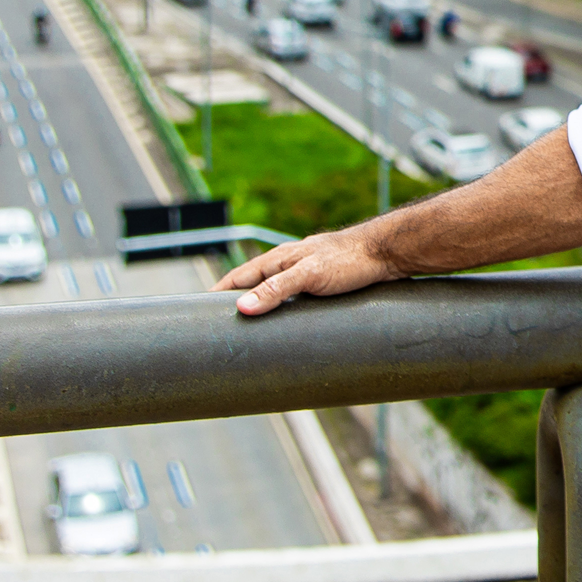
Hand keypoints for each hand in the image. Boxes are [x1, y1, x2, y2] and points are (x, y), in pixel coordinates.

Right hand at [212, 225, 402, 314]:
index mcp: (278, 260)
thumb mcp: (309, 275)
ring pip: (272, 292)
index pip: (237, 278)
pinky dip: (281, 310)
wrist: (386, 251)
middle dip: (235, 304)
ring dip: (258, 307)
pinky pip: (293, 298)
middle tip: (218, 327)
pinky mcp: (322, 283)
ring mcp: (305, 273)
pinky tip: (284, 321)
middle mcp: (288, 265)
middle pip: (252, 286)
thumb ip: (277, 290)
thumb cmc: (349, 259)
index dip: (217, 295)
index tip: (195, 313)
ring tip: (245, 329)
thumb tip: (241, 308)